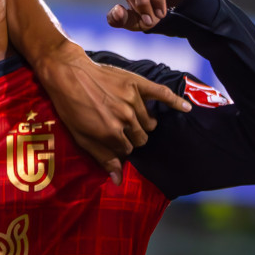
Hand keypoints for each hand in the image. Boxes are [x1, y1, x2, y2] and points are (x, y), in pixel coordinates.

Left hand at [38, 47, 190, 182]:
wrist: (68, 74)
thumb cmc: (70, 107)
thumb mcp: (81, 136)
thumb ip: (102, 157)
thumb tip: (118, 180)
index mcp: (112, 134)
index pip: (128, 150)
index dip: (119, 146)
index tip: (111, 139)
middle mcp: (126, 119)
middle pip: (141, 138)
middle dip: (131, 136)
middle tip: (119, 128)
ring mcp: (133, 101)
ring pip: (150, 122)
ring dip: (141, 123)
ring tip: (127, 115)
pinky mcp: (138, 84)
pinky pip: (162, 94)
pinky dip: (175, 101)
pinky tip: (186, 108)